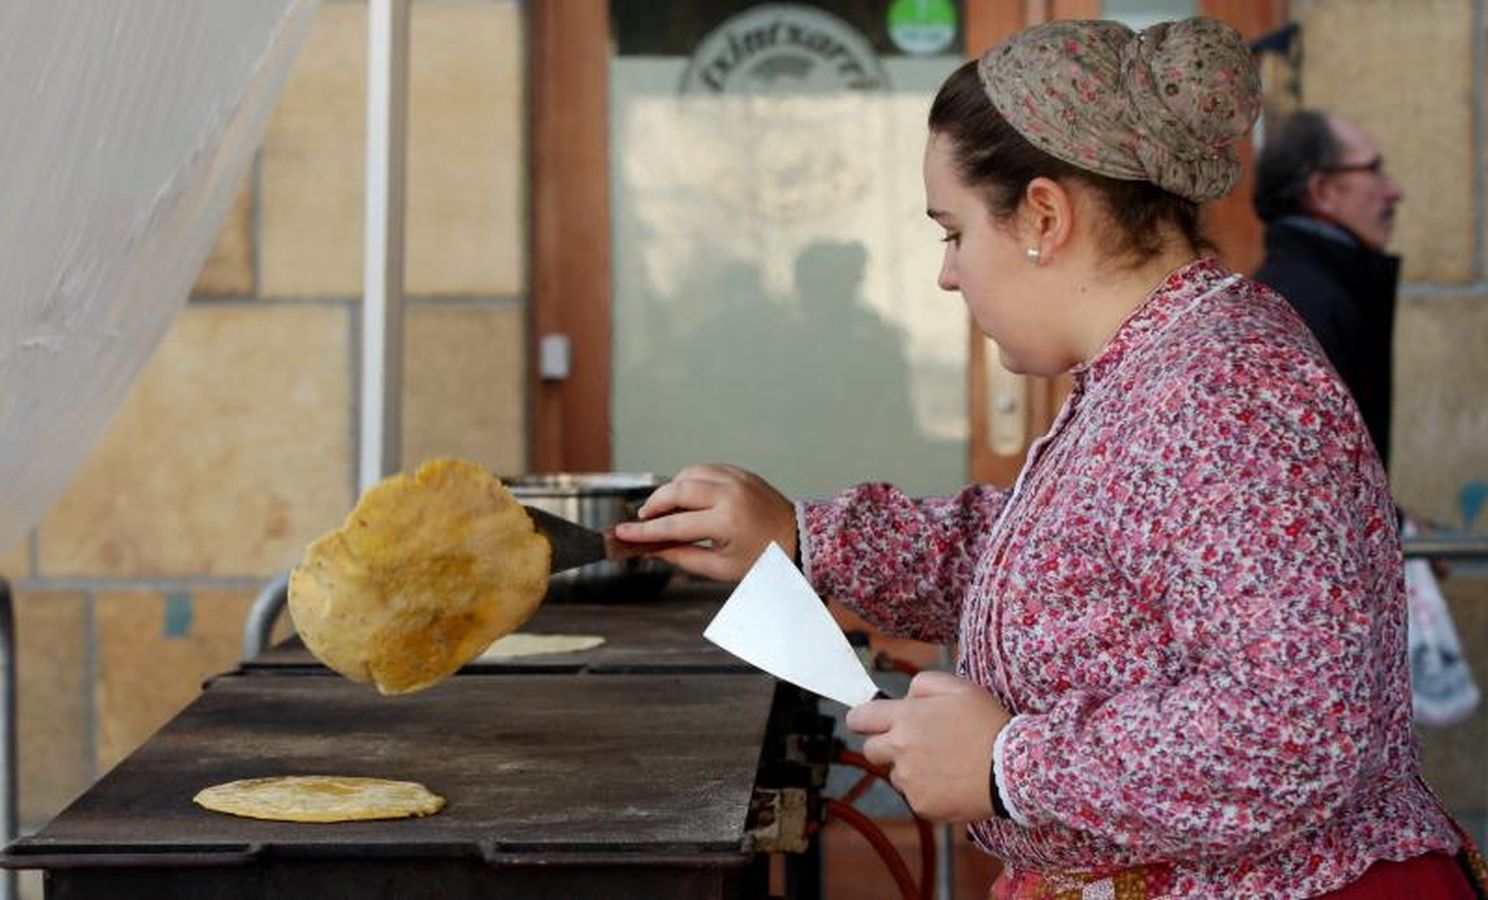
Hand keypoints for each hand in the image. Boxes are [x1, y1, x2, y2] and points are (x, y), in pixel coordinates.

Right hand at [611, 463, 795, 581]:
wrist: (800, 539)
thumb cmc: (763, 559)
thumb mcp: (722, 568)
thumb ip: (683, 557)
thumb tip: (652, 550)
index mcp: (726, 522)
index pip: (674, 525)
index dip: (644, 531)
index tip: (622, 533)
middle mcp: (730, 494)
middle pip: (677, 490)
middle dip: (654, 503)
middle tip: (642, 518)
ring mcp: (737, 479)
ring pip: (689, 474)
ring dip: (672, 489)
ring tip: (665, 509)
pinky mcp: (741, 472)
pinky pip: (706, 469)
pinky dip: (691, 480)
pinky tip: (687, 496)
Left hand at [845, 671, 1010, 822]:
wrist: (1013, 768)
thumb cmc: (988, 724)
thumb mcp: (959, 687)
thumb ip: (924, 683)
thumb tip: (907, 695)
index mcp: (906, 718)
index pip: (859, 718)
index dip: (862, 719)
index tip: (867, 721)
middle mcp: (901, 750)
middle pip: (870, 750)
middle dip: (885, 745)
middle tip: (915, 743)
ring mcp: (910, 781)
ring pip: (895, 774)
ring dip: (910, 768)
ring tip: (944, 762)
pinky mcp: (922, 805)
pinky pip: (915, 796)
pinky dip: (927, 790)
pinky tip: (951, 780)